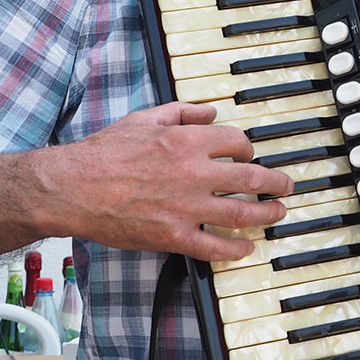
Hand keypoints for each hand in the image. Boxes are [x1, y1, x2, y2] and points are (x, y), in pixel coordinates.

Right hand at [34, 102, 292, 262]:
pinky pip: (215, 246)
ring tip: (277, 212)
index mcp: (188, 141)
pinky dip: (236, 248)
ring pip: (242, 212)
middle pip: (252, 178)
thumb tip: (211, 111)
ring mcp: (187, 208)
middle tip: (285, 185)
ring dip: (266, 214)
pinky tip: (247, 246)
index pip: (238, 142)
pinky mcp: (174, 237)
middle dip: (276, 182)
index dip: (250, 148)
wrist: (74, 187)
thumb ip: (182, 112)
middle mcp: (194, 173)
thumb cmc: (105, 153)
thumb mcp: (145, 118)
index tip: (251, 155)